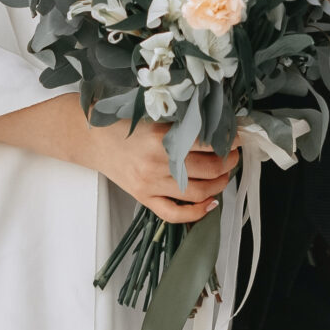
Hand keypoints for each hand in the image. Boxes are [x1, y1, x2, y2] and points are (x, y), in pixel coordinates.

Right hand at [84, 119, 238, 223]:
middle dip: (229, 162)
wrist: (92, 138)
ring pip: (198, 192)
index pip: (208, 142)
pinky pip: (174, 214)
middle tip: (233, 155)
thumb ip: (181, 122)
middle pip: (209, 168)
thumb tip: (217, 127)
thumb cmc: (123, 124)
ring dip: (219, 184)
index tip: (237, 137)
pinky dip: (196, 212)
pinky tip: (209, 204)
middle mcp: (157, 162)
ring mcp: (150, 183)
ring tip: (224, 175)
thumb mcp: (153, 115)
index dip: (229, 140)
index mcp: (161, 137)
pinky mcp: (143, 198)